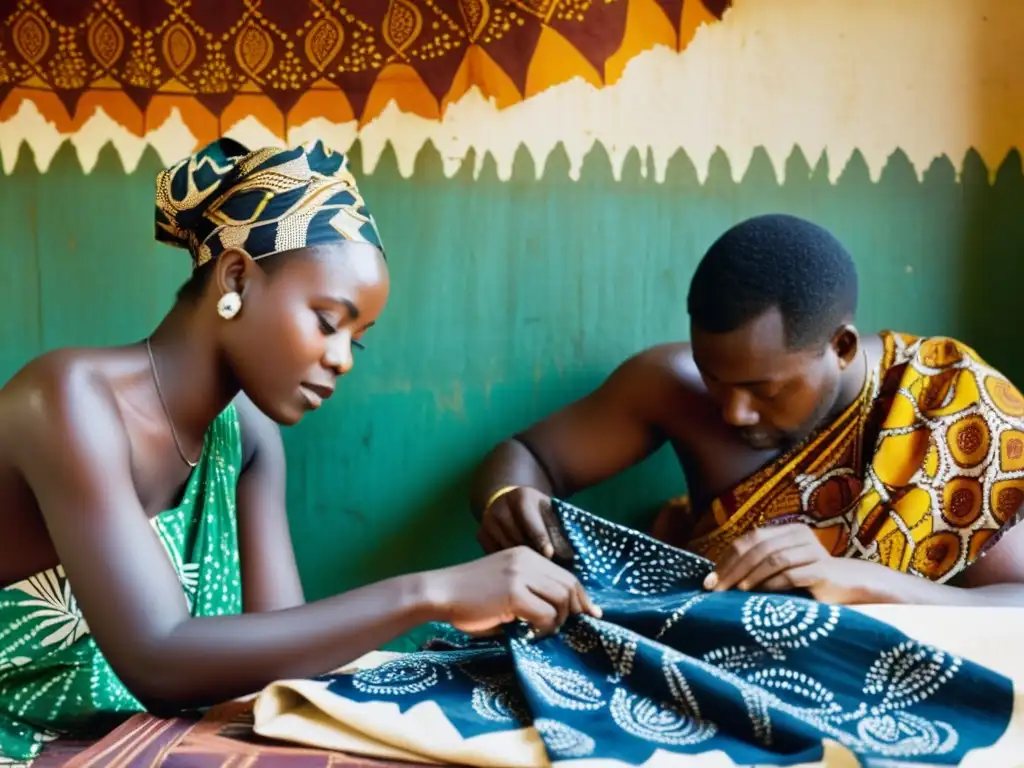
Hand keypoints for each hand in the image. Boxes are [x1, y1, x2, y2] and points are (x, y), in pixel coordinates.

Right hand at [427, 546, 601, 635]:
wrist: (439, 592)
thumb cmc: (467, 595)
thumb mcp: (503, 584)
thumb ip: (529, 591)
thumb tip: (558, 614)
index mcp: (525, 554)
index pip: (565, 574)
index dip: (581, 596)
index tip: (590, 613)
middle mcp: (526, 559)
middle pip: (569, 585)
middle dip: (576, 610)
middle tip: (573, 628)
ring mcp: (520, 574)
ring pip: (561, 599)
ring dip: (558, 621)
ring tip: (543, 631)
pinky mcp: (513, 593)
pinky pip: (545, 614)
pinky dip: (544, 629)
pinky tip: (530, 634)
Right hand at [477, 486, 573, 558]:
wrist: (508, 502)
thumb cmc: (535, 511)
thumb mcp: (548, 512)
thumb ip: (557, 530)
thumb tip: (568, 555)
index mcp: (521, 496)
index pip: (531, 521)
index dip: (542, 539)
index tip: (549, 554)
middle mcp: (500, 507)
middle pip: (518, 537)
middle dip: (534, 553)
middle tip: (547, 567)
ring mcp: (488, 521)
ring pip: (507, 549)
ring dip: (522, 562)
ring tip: (535, 570)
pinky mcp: (481, 534)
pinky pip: (496, 554)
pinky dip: (509, 563)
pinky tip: (519, 567)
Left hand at [704, 524, 863, 603]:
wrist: (850, 587)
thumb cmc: (808, 579)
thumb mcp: (781, 568)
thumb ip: (756, 565)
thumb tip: (716, 578)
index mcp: (787, 530)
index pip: (750, 539)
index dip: (727, 558)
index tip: (709, 580)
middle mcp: (800, 535)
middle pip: (759, 547)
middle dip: (734, 569)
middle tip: (717, 588)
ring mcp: (813, 551)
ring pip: (774, 559)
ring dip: (751, 576)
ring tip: (737, 591)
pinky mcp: (823, 570)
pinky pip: (792, 574)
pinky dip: (772, 585)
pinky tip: (760, 595)